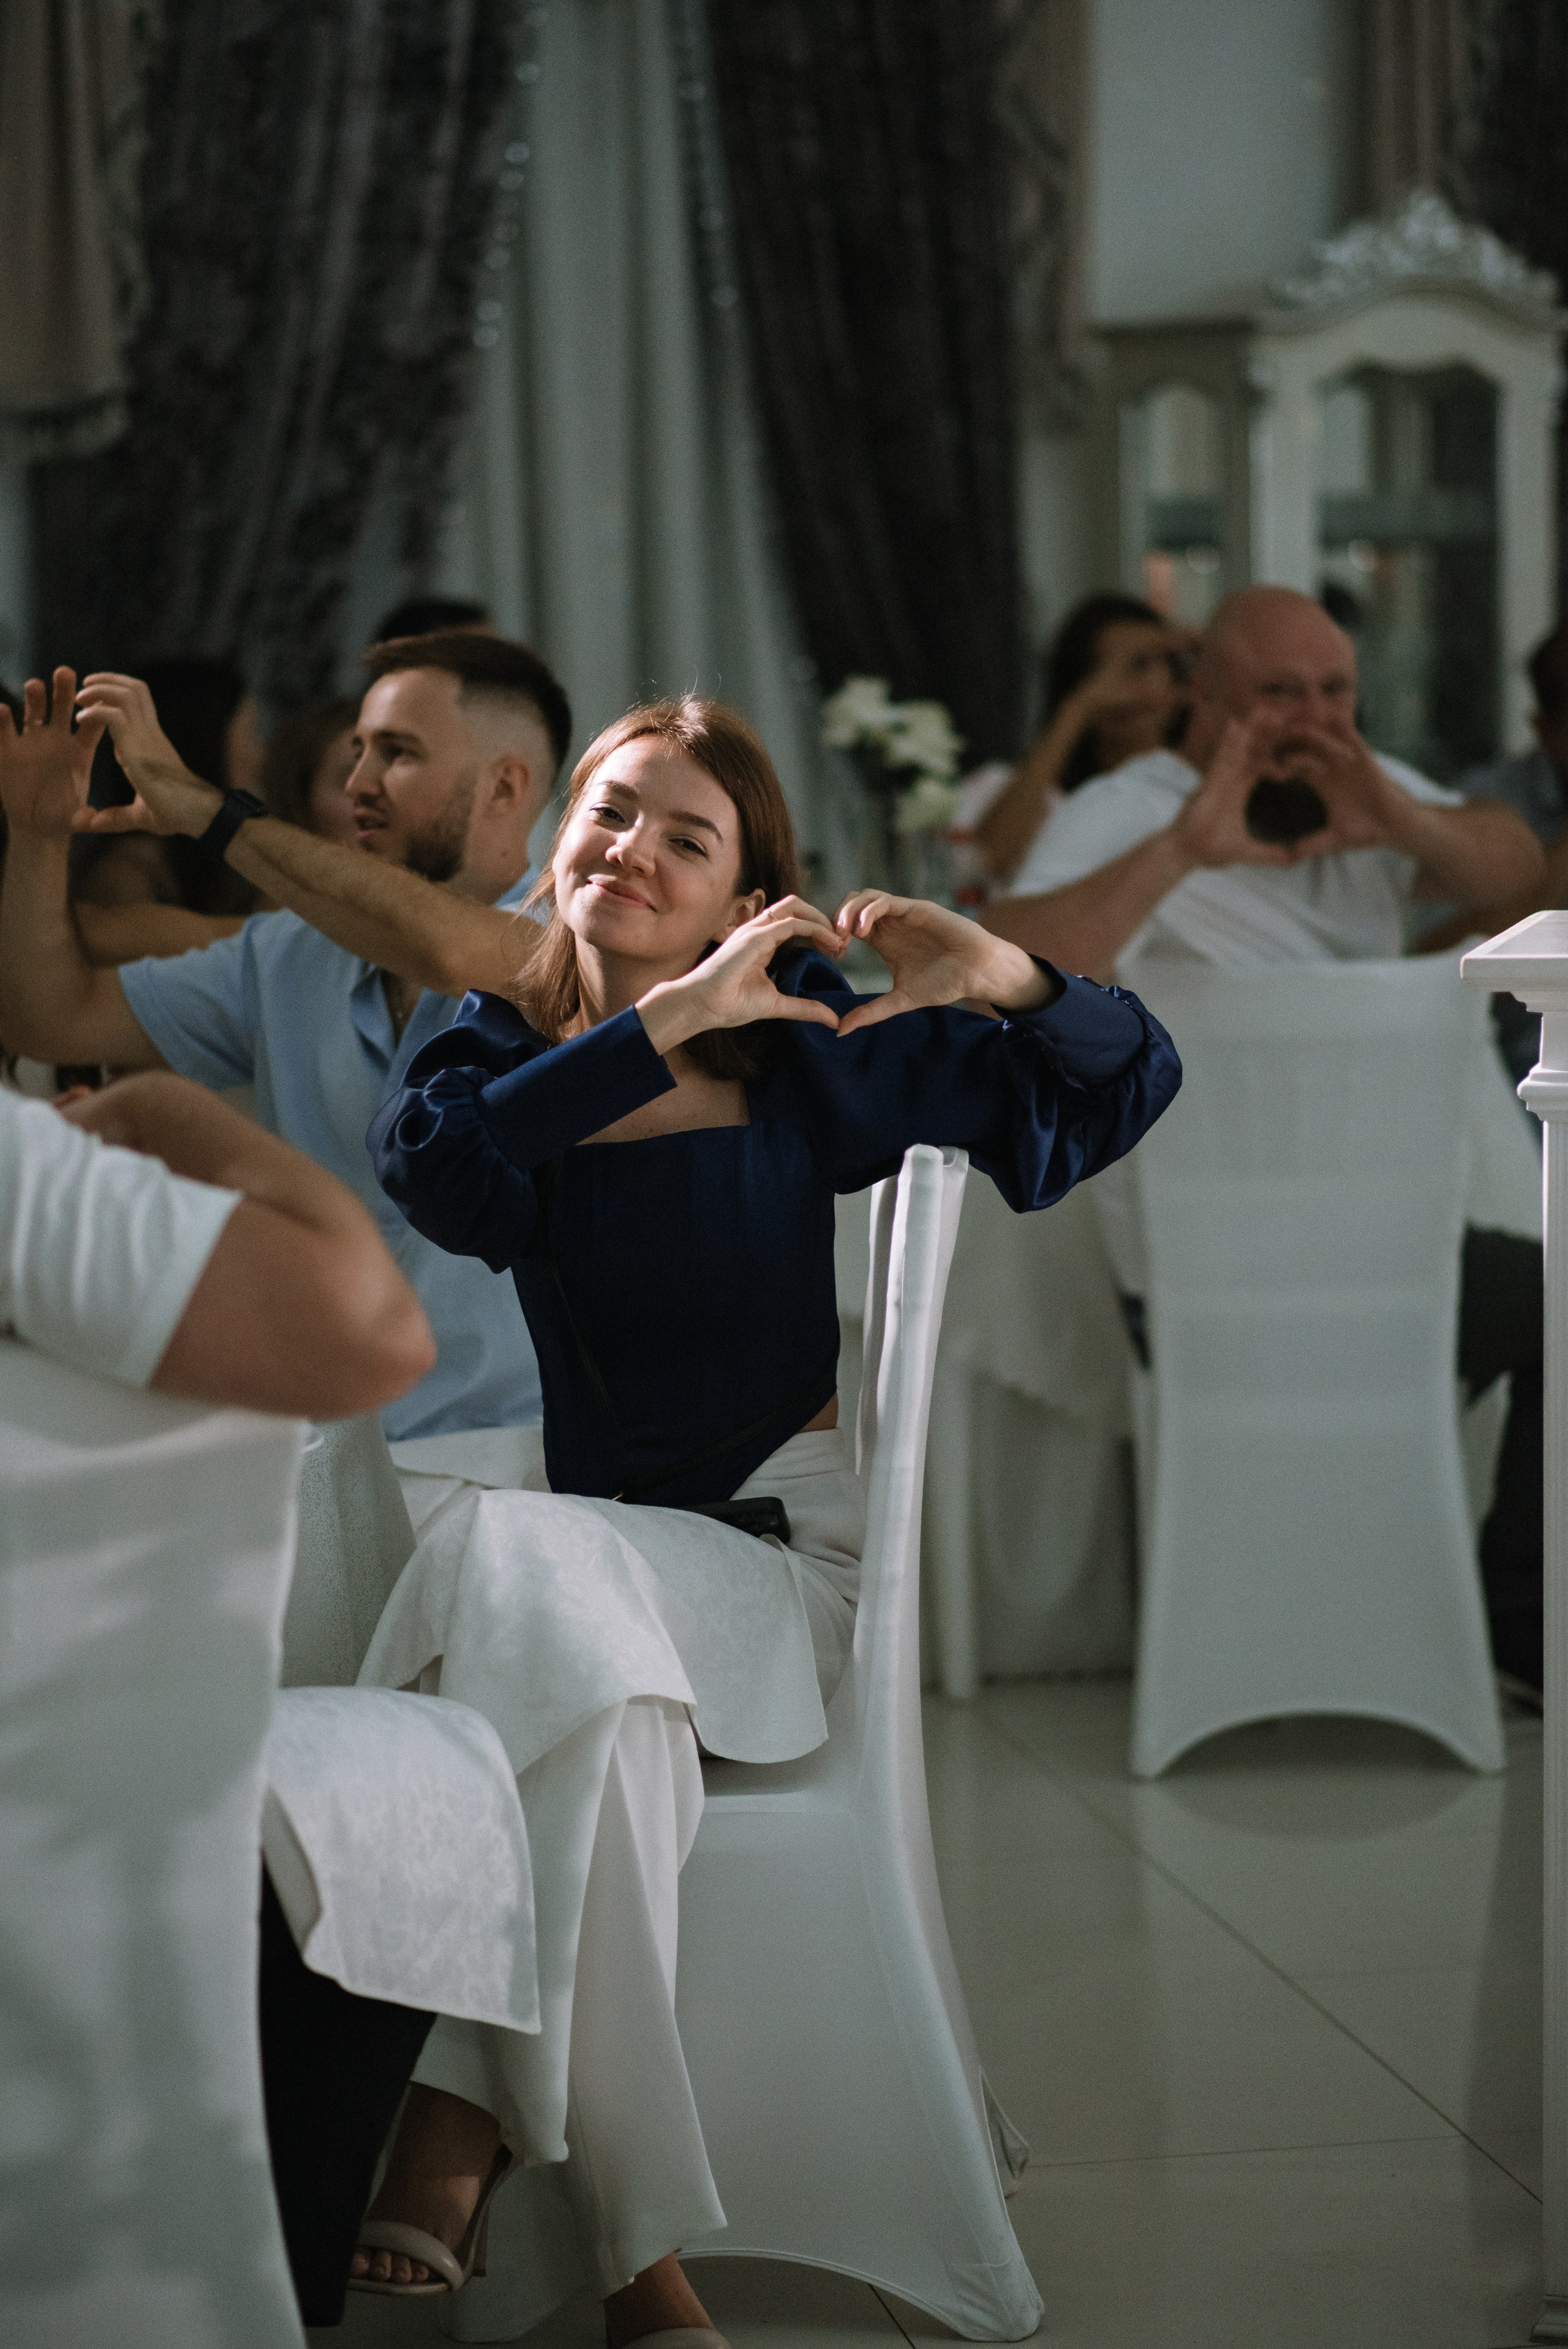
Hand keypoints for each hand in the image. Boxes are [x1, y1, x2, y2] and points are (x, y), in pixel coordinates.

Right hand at [0, 670, 104, 838]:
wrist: (35, 823)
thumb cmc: (61, 816)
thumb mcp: (73, 819)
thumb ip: (83, 817)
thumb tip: (91, 818)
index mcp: (80, 751)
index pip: (91, 725)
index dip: (96, 711)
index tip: (99, 697)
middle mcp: (56, 739)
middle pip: (62, 709)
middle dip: (63, 690)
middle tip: (65, 672)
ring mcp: (32, 741)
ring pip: (34, 712)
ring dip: (35, 697)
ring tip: (35, 684)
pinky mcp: (8, 749)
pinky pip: (4, 731)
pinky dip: (1, 720)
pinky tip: (1, 710)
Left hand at [71, 673, 222, 838]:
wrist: (198, 815)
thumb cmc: (176, 814)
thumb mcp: (140, 814)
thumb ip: (118, 816)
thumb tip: (95, 825)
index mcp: (151, 742)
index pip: (137, 702)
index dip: (114, 693)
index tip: (92, 699)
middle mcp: (150, 734)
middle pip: (133, 688)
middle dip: (106, 680)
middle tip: (85, 686)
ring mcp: (147, 738)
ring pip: (125, 694)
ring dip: (100, 689)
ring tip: (81, 697)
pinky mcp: (139, 748)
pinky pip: (115, 716)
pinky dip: (95, 711)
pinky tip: (81, 718)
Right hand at [636, 897, 845, 1054]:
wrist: (700, 1007)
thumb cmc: (728, 1003)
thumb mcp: (777, 1004)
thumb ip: (804, 1008)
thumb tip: (833, 1020)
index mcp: (762, 941)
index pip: (795, 921)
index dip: (820, 930)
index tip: (838, 951)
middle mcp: (758, 930)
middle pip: (797, 906)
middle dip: (823, 919)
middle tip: (842, 942)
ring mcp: (755, 931)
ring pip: (796, 908)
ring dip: (822, 921)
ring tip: (839, 941)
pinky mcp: (754, 938)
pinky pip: (790, 924)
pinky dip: (814, 928)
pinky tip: (829, 942)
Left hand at [831, 890, 1050, 1034]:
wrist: (977, 972)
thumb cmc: (945, 982)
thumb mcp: (901, 1000)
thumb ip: (871, 1012)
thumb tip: (840, 1030)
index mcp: (883, 939)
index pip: (847, 925)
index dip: (834, 936)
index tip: (834, 956)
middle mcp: (890, 923)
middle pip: (849, 905)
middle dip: (835, 920)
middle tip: (835, 943)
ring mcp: (902, 913)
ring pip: (864, 897)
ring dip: (848, 912)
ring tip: (846, 935)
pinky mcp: (916, 908)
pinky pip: (885, 900)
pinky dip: (868, 911)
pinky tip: (863, 931)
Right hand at [1171, 716, 1328, 870]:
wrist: (1184, 854)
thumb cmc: (1208, 850)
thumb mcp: (1248, 852)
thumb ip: (1272, 854)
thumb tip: (1295, 861)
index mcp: (1239, 790)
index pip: (1263, 766)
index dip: (1279, 753)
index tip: (1296, 741)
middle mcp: (1229, 780)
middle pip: (1251, 751)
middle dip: (1266, 733)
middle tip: (1284, 713)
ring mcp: (1218, 780)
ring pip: (1237, 750)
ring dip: (1250, 729)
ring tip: (1264, 709)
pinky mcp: (1208, 785)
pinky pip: (1220, 760)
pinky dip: (1228, 743)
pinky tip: (1236, 725)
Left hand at [1273, 724, 1418, 853]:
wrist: (1394, 826)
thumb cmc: (1364, 831)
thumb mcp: (1332, 839)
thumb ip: (1311, 844)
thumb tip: (1290, 856)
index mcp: (1318, 782)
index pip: (1290, 766)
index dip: (1273, 761)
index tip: (1253, 759)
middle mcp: (1329, 768)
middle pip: (1302, 748)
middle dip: (1285, 742)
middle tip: (1265, 736)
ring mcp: (1346, 761)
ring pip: (1323, 741)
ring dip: (1308, 733)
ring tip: (1290, 727)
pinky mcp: (1365, 759)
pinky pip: (1353, 741)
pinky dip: (1343, 731)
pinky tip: (1330, 722)